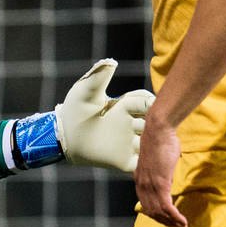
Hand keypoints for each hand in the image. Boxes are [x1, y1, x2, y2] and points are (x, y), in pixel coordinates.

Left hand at [53, 58, 152, 173]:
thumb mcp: (85, 92)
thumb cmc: (74, 111)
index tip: (153, 105)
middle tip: (163, 124)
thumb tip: (111, 62)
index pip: (147, 103)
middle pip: (155, 123)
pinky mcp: (124, 161)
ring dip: (159, 144)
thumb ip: (99, 77)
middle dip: (160, 123)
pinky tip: (156, 162)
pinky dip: (152, 164)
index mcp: (125, 107)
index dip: (152, 103)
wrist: (62, 138)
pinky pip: (143, 164)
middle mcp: (131, 125)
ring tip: (161, 143)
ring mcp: (129, 143)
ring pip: (153, 144)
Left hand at [133, 116, 187, 226]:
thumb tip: (166, 179)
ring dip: (171, 221)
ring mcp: (150, 185)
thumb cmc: (160, 142)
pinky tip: (182, 220)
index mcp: (139, 180)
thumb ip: (159, 173)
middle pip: (151, 211)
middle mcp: (142, 185)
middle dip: (164, 221)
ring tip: (182, 226)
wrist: (158, 131)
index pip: (145, 204)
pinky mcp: (161, 183)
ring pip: (159, 212)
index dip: (156, 215)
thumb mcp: (157, 162)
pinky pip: (167, 206)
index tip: (166, 220)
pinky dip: (175, 216)